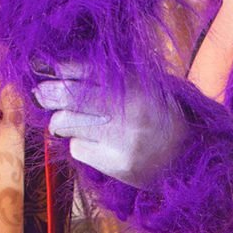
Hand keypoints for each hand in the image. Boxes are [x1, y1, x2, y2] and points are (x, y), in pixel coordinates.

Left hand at [31, 63, 178, 185]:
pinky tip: (96, 143)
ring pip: (66, 123)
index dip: (60, 68)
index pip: (86, 70)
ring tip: (71, 122)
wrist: (191, 158)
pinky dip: (80, 144)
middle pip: (68, 95)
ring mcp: (121, 139)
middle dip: (48, 93)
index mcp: (137, 85)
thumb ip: (113, 77)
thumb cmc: (163, 118)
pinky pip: (78, 149)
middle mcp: (128, 110)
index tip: (43, 68)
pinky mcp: (116, 164)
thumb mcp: (146, 86)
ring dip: (62, 122)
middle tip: (42, 94)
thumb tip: (61, 71)